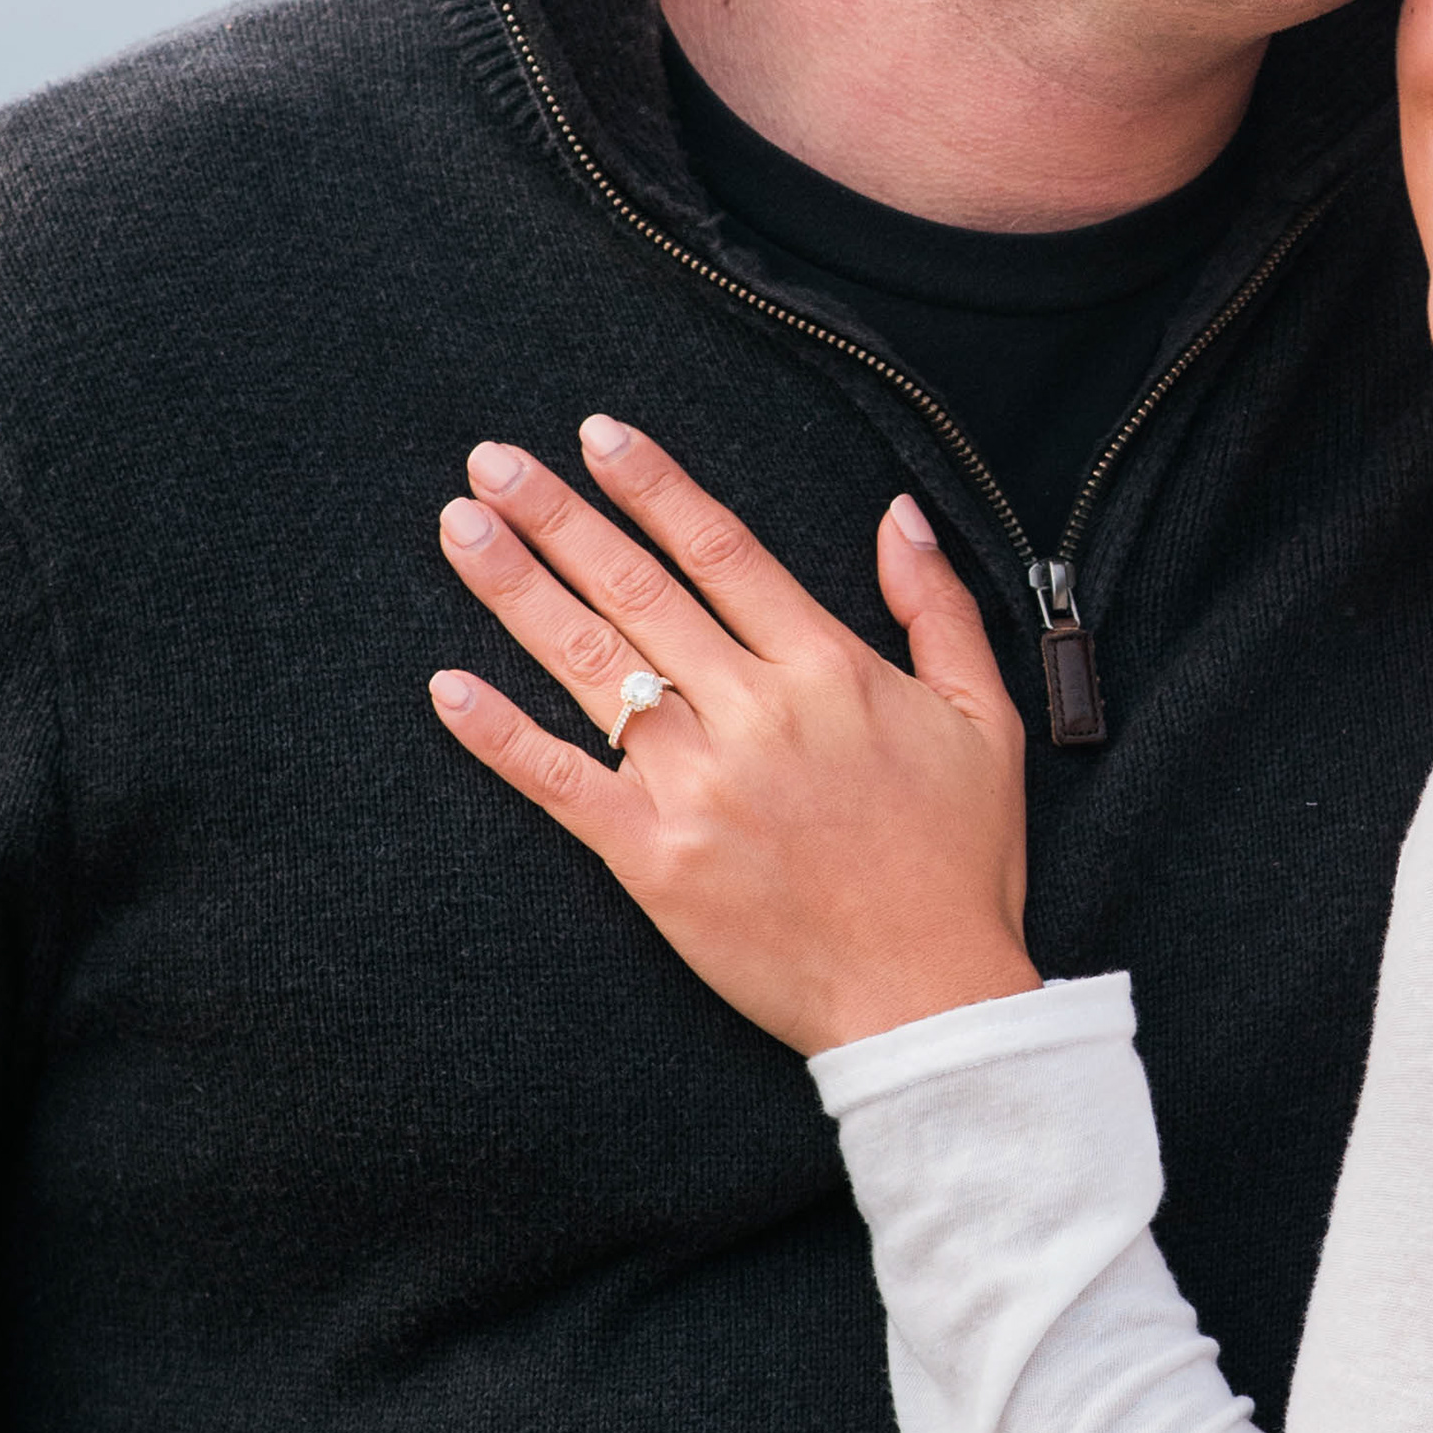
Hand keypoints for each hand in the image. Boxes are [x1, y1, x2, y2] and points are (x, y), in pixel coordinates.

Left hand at [431, 421, 1035, 1054]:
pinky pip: (560, 781)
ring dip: (517, 589)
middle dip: (557, 516)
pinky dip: (500, 734)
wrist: (926, 997)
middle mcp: (753, 712)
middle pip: (636, 590)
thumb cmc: (959, 864)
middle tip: (492, 462)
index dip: (653, 487)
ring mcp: (696, 784)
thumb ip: (937, 609)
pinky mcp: (653, 858)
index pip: (722, 550)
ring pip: (590, 665)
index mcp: (826, 670)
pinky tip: (448, 687)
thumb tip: (898, 517)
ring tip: (460, 529)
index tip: (597, 436)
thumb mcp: (984, 720)